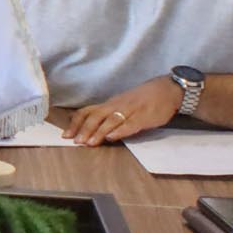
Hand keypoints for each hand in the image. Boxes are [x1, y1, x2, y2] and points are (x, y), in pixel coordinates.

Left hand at [63, 77, 181, 146]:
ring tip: (89, 143)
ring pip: (111, 121)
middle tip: (75, 142)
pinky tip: (112, 137)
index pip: (88, 111)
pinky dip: (120, 131)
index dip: (76, 123)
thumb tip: (88, 126)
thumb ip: (107, 113)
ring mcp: (130, 111)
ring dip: (99, 132)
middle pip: (96, 117)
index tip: (65, 135)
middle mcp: (117, 106)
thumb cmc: (142, 99)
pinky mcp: (144, 117)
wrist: (167, 89)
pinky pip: (130, 124)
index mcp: (110, 104)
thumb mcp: (121, 104)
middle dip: (84, 130)